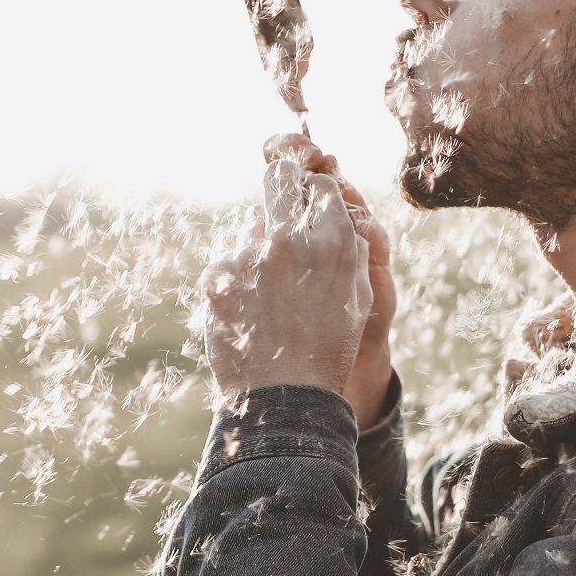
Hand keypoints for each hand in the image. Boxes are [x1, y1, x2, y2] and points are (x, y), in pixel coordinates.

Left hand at [201, 139, 378, 408]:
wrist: (287, 397)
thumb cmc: (328, 347)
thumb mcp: (357, 293)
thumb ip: (346, 243)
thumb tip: (327, 202)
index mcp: (334, 240)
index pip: (321, 184)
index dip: (315, 192)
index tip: (310, 200)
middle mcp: (291, 238)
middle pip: (280, 177)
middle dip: (283, 178)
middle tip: (282, 190)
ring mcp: (250, 256)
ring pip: (252, 231)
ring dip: (261, 253)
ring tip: (273, 304)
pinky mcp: (218, 275)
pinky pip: (230, 263)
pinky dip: (237, 283)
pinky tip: (251, 316)